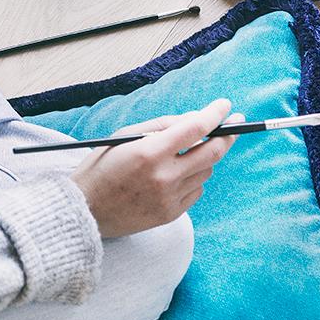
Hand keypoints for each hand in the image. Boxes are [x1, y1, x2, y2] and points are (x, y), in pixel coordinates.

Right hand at [74, 98, 238, 237]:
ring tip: (187, 153)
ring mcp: (169, 198)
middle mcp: (164, 176)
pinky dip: (192, 178)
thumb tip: (194, 120)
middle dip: (227, 135)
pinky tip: (175, 175)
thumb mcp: (124, 136)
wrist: (85, 211)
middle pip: (212, 152)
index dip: (214, 114)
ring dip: (203, 157)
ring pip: (206, 171)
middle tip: (234, 124)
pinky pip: (196, 190)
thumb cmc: (101, 167)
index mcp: (149, 152)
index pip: (195, 128)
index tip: (224, 106)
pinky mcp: (171, 214)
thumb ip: (161, 126)